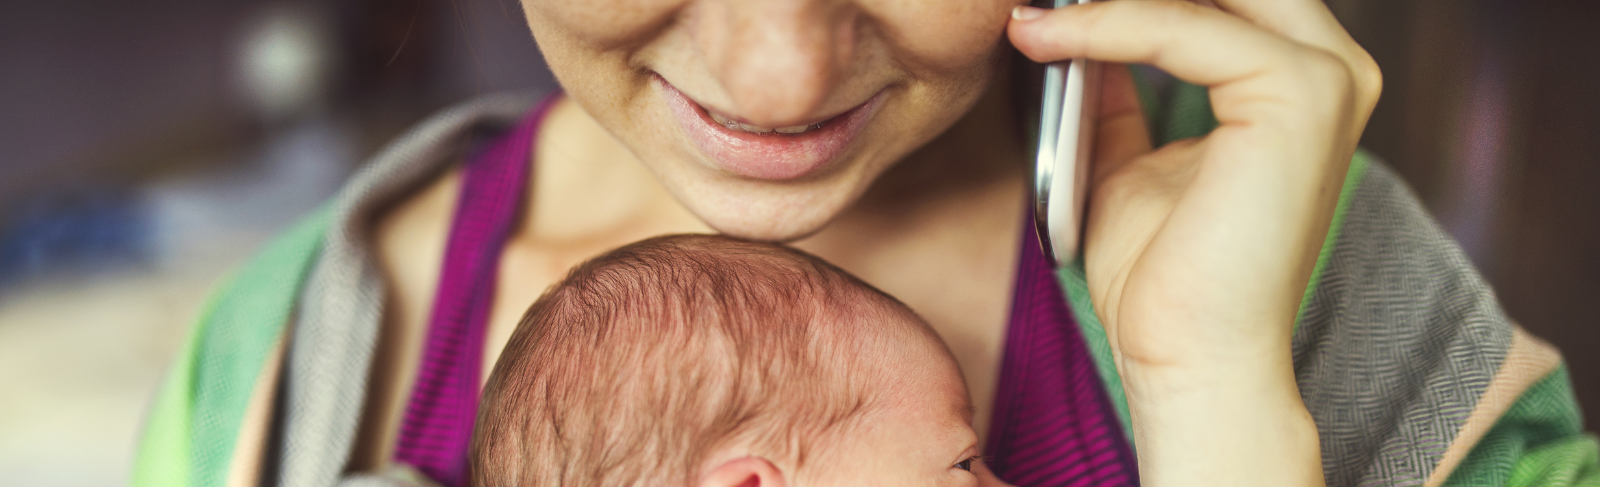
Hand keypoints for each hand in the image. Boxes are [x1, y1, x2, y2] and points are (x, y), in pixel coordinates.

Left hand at [1009, 1, 1380, 485]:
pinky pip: (1179, 29)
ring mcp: (1326, 78)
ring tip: (1030, 10)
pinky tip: (1039, 38)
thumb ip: (1120, 87)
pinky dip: (1101, 26)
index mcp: (1300, 76)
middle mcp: (1333, 66)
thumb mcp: (1129, 159)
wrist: (1188, 358)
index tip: (1047, 1)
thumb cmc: (1163, 277)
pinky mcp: (1299, 96)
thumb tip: (1081, 27)